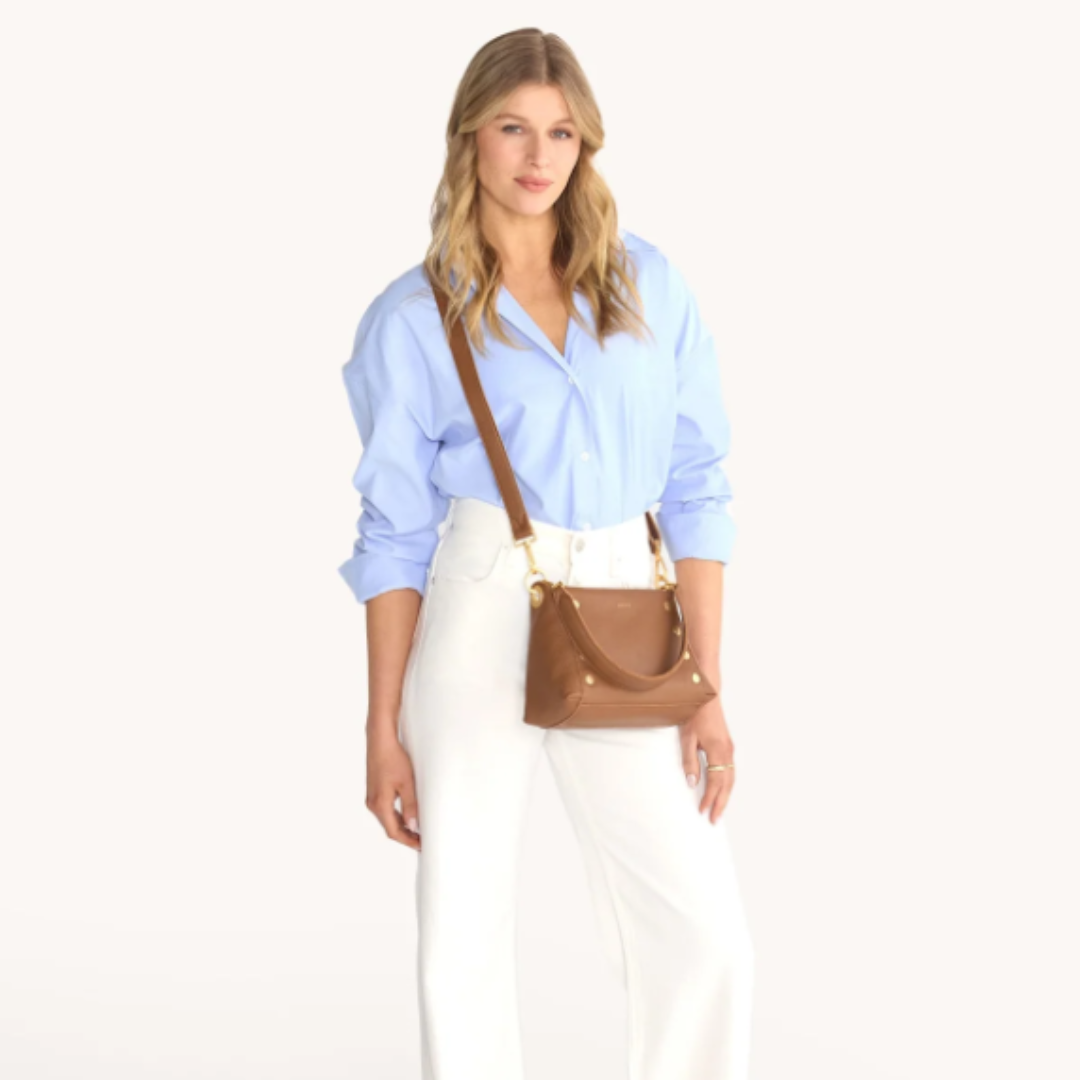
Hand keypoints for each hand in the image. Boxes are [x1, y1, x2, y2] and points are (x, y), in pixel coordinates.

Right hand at [365, 725, 421, 850]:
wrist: (380, 740)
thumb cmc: (393, 759)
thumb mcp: (407, 784)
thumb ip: (410, 807)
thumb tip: (414, 826)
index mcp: (380, 805)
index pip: (394, 832)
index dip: (408, 840)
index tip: (421, 845)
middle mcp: (373, 804)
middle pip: (389, 827)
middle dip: (406, 835)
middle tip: (422, 839)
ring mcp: (372, 797)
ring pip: (387, 819)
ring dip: (401, 826)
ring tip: (417, 829)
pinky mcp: (374, 790)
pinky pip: (385, 810)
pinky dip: (396, 816)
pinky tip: (406, 815)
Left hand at [679, 697, 735, 823]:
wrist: (707, 696)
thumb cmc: (695, 714)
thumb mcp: (687, 738)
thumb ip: (689, 761)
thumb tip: (692, 783)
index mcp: (717, 750)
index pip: (715, 781)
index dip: (709, 798)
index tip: (703, 810)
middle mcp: (727, 752)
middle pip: (727, 784)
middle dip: (721, 803)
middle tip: (715, 820)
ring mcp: (730, 749)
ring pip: (731, 778)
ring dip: (725, 796)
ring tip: (719, 810)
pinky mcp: (728, 746)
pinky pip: (731, 770)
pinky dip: (727, 784)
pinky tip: (722, 791)